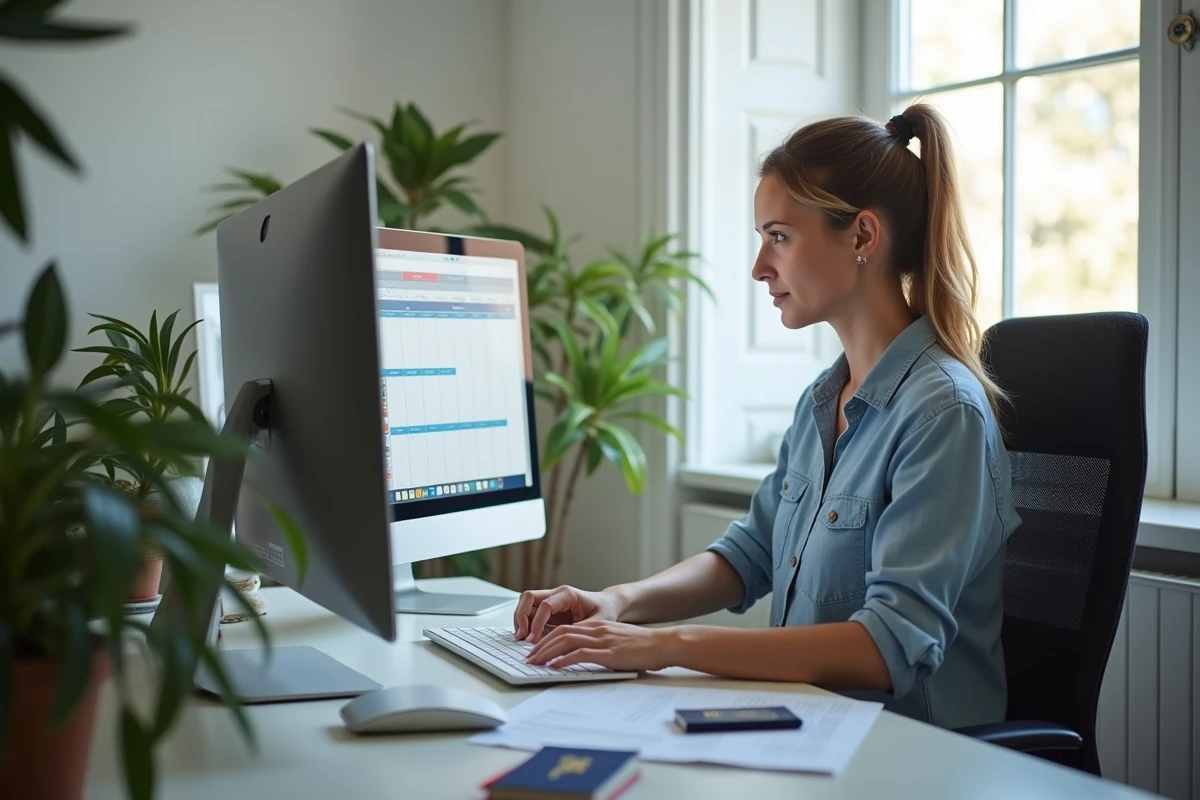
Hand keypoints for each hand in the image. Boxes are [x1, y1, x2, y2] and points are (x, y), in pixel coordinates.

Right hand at [513, 585, 623, 642]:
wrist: (608, 605)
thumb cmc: (604, 610)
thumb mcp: (597, 622)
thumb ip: (580, 631)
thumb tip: (563, 642)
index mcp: (568, 594)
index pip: (545, 605)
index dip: (537, 622)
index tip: (534, 639)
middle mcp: (556, 594)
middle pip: (528, 597)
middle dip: (521, 616)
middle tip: (521, 636)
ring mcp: (550, 601)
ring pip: (525, 604)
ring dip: (520, 620)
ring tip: (521, 638)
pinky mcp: (548, 610)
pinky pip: (530, 613)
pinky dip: (524, 624)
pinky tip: (526, 637)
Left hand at [525, 619, 672, 671]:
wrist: (664, 644)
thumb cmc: (644, 647)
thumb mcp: (617, 642)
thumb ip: (600, 646)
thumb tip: (582, 657)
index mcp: (598, 626)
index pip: (565, 629)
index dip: (547, 639)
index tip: (536, 650)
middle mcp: (597, 630)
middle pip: (560, 633)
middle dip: (540, 646)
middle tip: (528, 658)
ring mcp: (602, 640)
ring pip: (566, 641)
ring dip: (546, 652)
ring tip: (534, 663)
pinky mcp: (609, 652)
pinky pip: (580, 654)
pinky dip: (564, 660)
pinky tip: (554, 666)